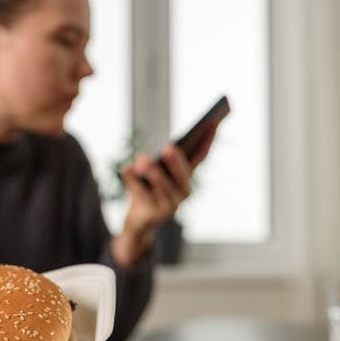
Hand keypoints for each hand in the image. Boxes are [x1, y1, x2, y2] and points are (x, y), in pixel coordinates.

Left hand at [111, 123, 218, 266]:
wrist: (139, 219)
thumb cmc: (147, 188)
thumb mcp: (149, 170)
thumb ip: (148, 162)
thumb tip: (142, 159)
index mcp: (185, 175)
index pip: (200, 155)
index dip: (208, 140)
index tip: (213, 121)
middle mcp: (184, 190)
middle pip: (183, 175)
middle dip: (176, 162)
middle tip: (168, 148)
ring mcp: (173, 204)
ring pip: (165, 188)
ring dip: (155, 175)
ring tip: (145, 162)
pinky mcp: (159, 214)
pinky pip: (146, 197)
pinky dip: (135, 183)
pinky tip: (126, 169)